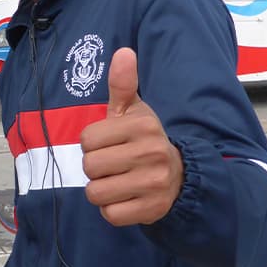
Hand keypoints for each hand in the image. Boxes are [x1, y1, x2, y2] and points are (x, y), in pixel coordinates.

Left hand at [80, 48, 182, 225]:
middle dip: (95, 168)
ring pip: (96, 193)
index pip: (87, 139)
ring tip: (118, 182)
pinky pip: (110, 214)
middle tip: (113, 165)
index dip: (92, 143)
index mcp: (143, 126)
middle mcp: (151, 153)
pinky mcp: (151, 210)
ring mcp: (153, 183)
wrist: (178, 176)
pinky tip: (125, 198)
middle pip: (90, 167)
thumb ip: (122, 84)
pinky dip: (111, 210)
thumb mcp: (134, 110)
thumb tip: (123, 52)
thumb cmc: (144, 139)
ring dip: (101, 191)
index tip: (109, 143)